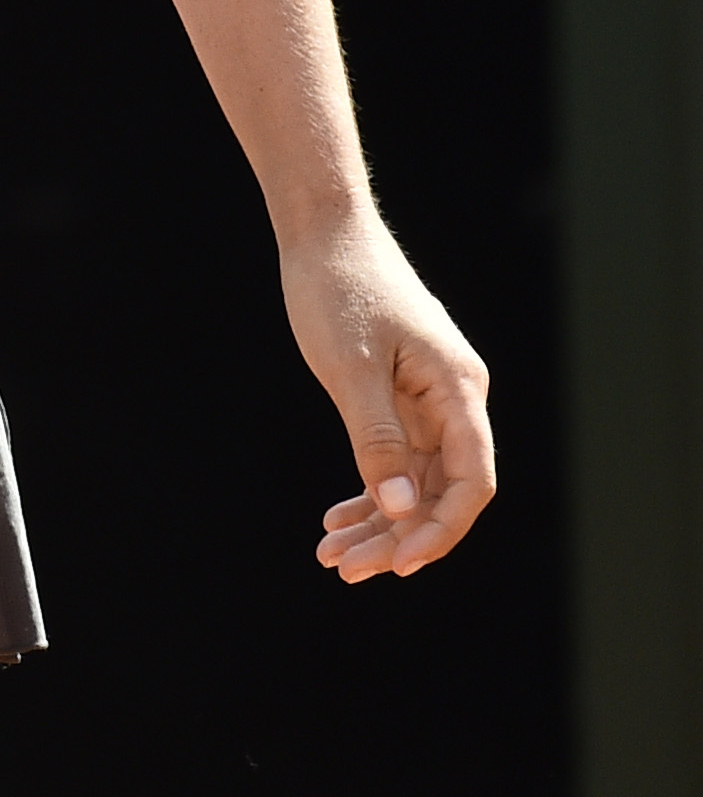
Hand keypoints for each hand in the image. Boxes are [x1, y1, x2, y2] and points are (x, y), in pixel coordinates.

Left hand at [279, 205, 494, 581]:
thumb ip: (376, 438)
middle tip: (343, 568)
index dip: (440, 530)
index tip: (398, 564)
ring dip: (378, 521)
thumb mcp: (350, 366)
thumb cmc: (338, 286)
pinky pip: (396, 458)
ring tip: (331, 555)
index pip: (471, 481)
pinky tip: (336, 516)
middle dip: (396, 536)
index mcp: (458, 388)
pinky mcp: (402, 394)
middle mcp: (455, 398)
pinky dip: (369, 489)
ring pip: (414, 480)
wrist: (324, 227)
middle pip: (440, 489)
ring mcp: (430, 398)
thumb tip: (399, 510)